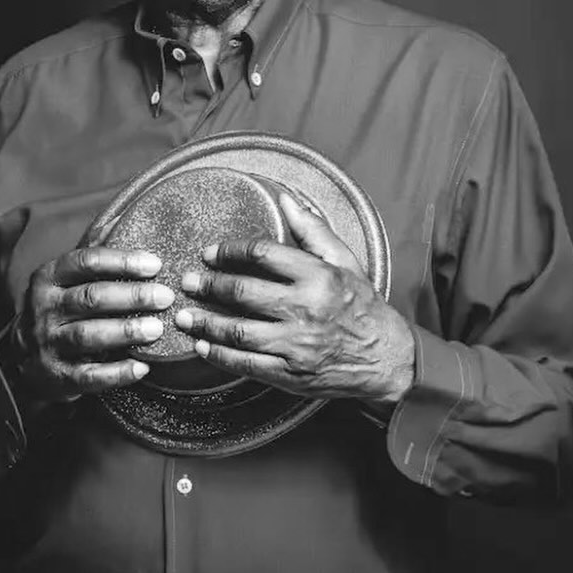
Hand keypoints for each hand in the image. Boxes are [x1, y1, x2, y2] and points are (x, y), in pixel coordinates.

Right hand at [12, 247, 171, 400]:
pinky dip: (116, 373)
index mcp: (50, 277)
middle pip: (91, 298)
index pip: (86, 262)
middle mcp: (45, 308)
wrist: (19, 358)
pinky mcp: (57, 375)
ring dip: (125, 332)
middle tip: (165, 296)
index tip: (155, 264)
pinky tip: (142, 367)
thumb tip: (125, 215)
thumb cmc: (57, 307)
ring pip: (88, 335)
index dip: (122, 261)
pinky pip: (89, 375)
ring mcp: (49, 343)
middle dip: (131, 296)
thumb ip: (94, 249)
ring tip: (156, 328)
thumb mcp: (65, 276)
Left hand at [174, 194, 414, 402]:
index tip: (210, 254)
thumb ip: (312, 229)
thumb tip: (286, 198)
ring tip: (185, 316)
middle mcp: (305, 308)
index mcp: (317, 276)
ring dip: (206, 323)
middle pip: (242, 292)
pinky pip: (247, 365)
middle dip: (208, 286)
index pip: (262, 255)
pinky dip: (220, 356)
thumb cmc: (364, 306)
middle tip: (187, 282)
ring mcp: (296, 344)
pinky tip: (203, 347)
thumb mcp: (345, 261)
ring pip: (238, 331)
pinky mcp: (291, 374)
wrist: (387, 359)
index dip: (230, 252)